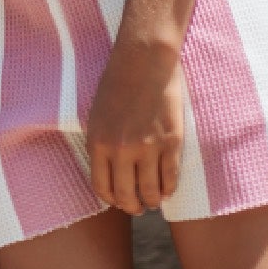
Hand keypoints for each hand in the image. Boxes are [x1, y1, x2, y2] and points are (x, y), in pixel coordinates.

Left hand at [85, 42, 184, 214]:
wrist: (144, 60)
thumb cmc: (118, 83)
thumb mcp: (96, 116)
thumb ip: (100, 144)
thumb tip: (107, 170)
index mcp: (98, 144)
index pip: (102, 187)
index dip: (112, 200)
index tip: (119, 202)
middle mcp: (121, 150)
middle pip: (126, 195)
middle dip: (132, 206)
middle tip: (138, 208)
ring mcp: (147, 147)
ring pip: (150, 191)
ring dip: (153, 201)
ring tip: (155, 201)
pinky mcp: (171, 141)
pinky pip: (170, 177)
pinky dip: (169, 188)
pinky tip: (168, 190)